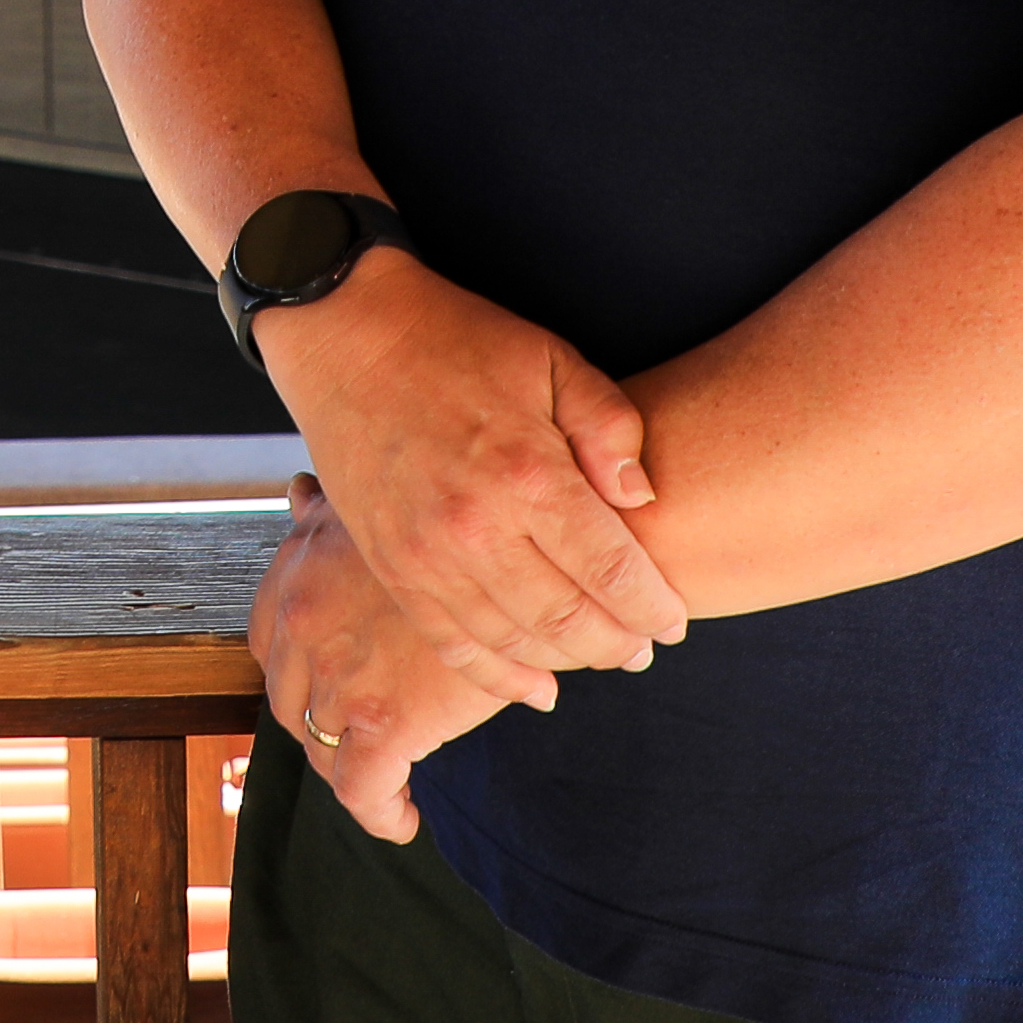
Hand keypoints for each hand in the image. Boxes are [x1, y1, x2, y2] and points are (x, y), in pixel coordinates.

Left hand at [249, 477, 518, 841]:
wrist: (511, 544)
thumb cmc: (447, 517)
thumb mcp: (371, 501)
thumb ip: (325, 510)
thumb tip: (297, 496)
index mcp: (297, 573)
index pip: (269, 643)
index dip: (296, 674)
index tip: (325, 690)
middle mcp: (303, 625)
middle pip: (292, 702)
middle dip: (322, 726)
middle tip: (362, 739)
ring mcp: (338, 677)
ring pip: (324, 750)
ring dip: (350, 771)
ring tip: (387, 782)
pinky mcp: (384, 723)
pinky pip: (362, 791)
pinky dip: (379, 814)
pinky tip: (404, 820)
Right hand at [260, 253, 687, 701]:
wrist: (348, 335)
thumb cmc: (457, 341)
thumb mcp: (553, 360)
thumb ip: (610, 427)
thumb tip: (644, 498)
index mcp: (528, 474)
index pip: (612, 572)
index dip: (653, 608)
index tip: (675, 619)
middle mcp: (477, 529)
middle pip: (570, 621)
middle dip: (620, 644)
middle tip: (644, 646)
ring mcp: (428, 556)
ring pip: (516, 642)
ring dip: (568, 661)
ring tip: (601, 655)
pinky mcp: (392, 567)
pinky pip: (453, 644)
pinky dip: (500, 677)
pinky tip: (537, 687)